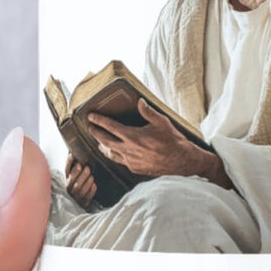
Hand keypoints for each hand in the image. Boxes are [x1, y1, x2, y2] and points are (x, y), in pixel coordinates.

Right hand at [64, 156, 96, 205]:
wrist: (79, 201)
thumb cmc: (78, 183)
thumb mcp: (75, 174)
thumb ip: (74, 164)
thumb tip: (74, 149)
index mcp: (67, 179)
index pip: (66, 170)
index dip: (69, 163)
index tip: (73, 155)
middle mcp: (69, 188)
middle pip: (72, 181)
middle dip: (79, 174)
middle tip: (86, 167)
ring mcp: (76, 196)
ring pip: (79, 189)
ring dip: (86, 182)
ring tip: (91, 176)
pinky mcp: (83, 202)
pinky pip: (87, 197)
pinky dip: (91, 191)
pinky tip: (94, 185)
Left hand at [90, 99, 226, 185]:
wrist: (181, 161)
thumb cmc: (172, 140)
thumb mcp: (161, 122)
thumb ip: (148, 112)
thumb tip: (139, 101)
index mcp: (132, 136)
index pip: (110, 127)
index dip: (99, 121)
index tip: (91, 116)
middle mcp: (128, 150)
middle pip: (105, 141)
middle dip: (96, 134)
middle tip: (90, 128)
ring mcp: (131, 161)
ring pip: (110, 154)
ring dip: (103, 147)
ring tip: (99, 143)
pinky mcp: (135, 168)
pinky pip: (120, 161)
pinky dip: (115, 155)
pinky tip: (116, 154)